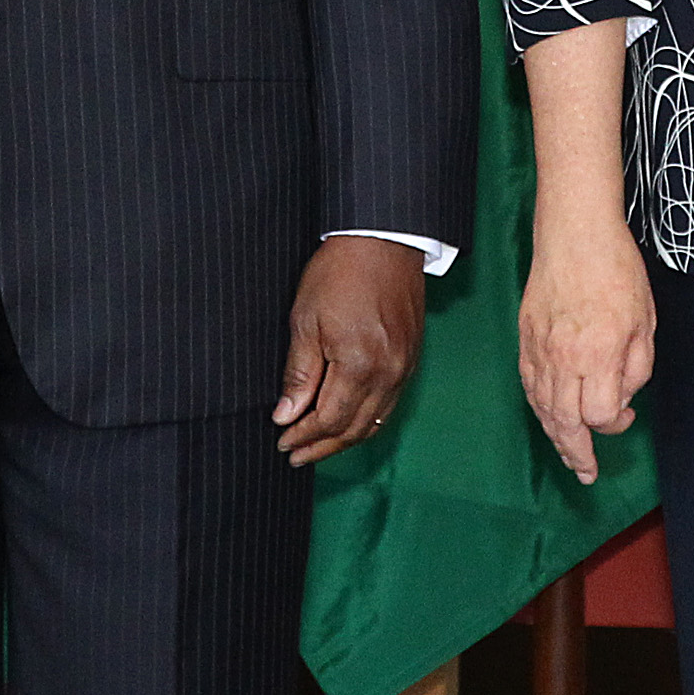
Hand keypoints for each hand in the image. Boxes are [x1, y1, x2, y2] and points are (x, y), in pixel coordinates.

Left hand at [276, 237, 425, 464]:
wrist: (383, 240)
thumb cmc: (340, 273)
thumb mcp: (305, 320)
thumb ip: (299, 374)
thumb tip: (286, 415)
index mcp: (359, 365)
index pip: (329, 419)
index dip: (304, 435)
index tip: (281, 440)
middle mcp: (388, 373)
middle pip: (354, 428)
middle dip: (322, 446)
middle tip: (295, 454)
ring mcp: (404, 367)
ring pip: (375, 421)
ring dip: (344, 437)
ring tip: (318, 445)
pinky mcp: (411, 358)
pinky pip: (389, 403)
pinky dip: (366, 418)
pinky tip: (347, 419)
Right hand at [519, 214, 652, 485]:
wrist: (575, 233)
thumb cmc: (616, 271)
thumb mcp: (646, 322)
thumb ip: (637, 368)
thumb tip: (621, 399)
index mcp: (599, 354)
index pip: (599, 415)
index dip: (615, 424)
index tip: (626, 413)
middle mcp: (564, 358)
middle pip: (564, 422)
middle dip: (577, 452)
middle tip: (586, 471)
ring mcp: (540, 349)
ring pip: (542, 408)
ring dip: (555, 436)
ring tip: (568, 455)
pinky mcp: (526, 337)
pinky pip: (529, 384)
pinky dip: (538, 406)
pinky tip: (548, 417)